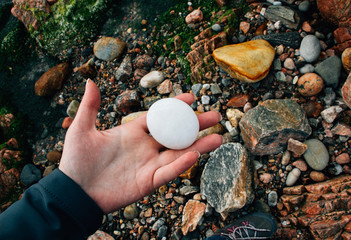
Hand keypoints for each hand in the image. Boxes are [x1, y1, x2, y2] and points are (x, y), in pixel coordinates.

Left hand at [59, 80, 222, 212]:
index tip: (191, 97)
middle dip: (196, 125)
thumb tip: (90, 80)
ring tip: (218, 136)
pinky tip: (195, 154)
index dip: (175, 107)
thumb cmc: (77, 161)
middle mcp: (145, 147)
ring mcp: (149, 164)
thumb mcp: (81, 129)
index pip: (160, 116)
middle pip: (176, 134)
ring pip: (179, 153)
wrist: (74, 192)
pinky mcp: (148, 181)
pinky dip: (182, 164)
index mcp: (133, 132)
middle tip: (215, 115)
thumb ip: (90, 106)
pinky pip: (169, 171)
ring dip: (198, 146)